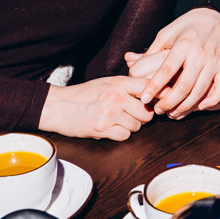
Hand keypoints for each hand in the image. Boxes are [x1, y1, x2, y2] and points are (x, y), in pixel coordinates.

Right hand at [39, 76, 155, 140]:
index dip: (158, 94)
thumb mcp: (106, 83)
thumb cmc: (83, 95)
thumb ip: (127, 86)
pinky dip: (120, 134)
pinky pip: (125, 136)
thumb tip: (152, 91)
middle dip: (143, 116)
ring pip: (137, 126)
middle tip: (132, 115)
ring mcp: (109, 113)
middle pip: (147, 112)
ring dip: (130, 126)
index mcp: (118, 83)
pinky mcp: (102, 128)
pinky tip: (110, 128)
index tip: (161, 100)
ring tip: (117, 120)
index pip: (148, 86)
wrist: (58, 106)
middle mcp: (116, 96)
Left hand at [123, 8, 219, 116]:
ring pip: (199, 91)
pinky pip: (219, 89)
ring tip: (172, 113)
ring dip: (185, 106)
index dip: (154, 86)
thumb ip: (150, 51)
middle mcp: (200, 53)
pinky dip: (209, 101)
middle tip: (157, 110)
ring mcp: (214, 61)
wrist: (218, 18)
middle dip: (168, 102)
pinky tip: (198, 107)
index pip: (166, 70)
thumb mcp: (168, 33)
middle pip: (183, 85)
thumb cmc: (187, 27)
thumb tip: (130, 63)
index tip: (143, 99)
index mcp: (183, 44)